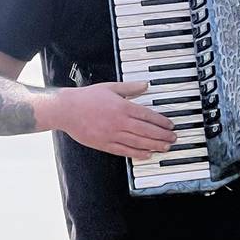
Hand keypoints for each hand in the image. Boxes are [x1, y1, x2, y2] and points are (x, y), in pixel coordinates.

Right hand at [55, 82, 176, 159]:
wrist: (66, 110)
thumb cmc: (87, 98)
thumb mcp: (111, 87)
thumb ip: (130, 88)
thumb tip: (146, 85)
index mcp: (123, 107)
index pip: (148, 116)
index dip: (161, 122)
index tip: (170, 125)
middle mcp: (119, 122)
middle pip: (146, 131)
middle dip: (162, 136)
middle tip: (173, 139)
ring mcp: (111, 134)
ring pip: (137, 142)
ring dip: (154, 146)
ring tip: (165, 148)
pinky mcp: (103, 144)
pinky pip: (123, 150)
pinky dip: (136, 153)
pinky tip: (147, 155)